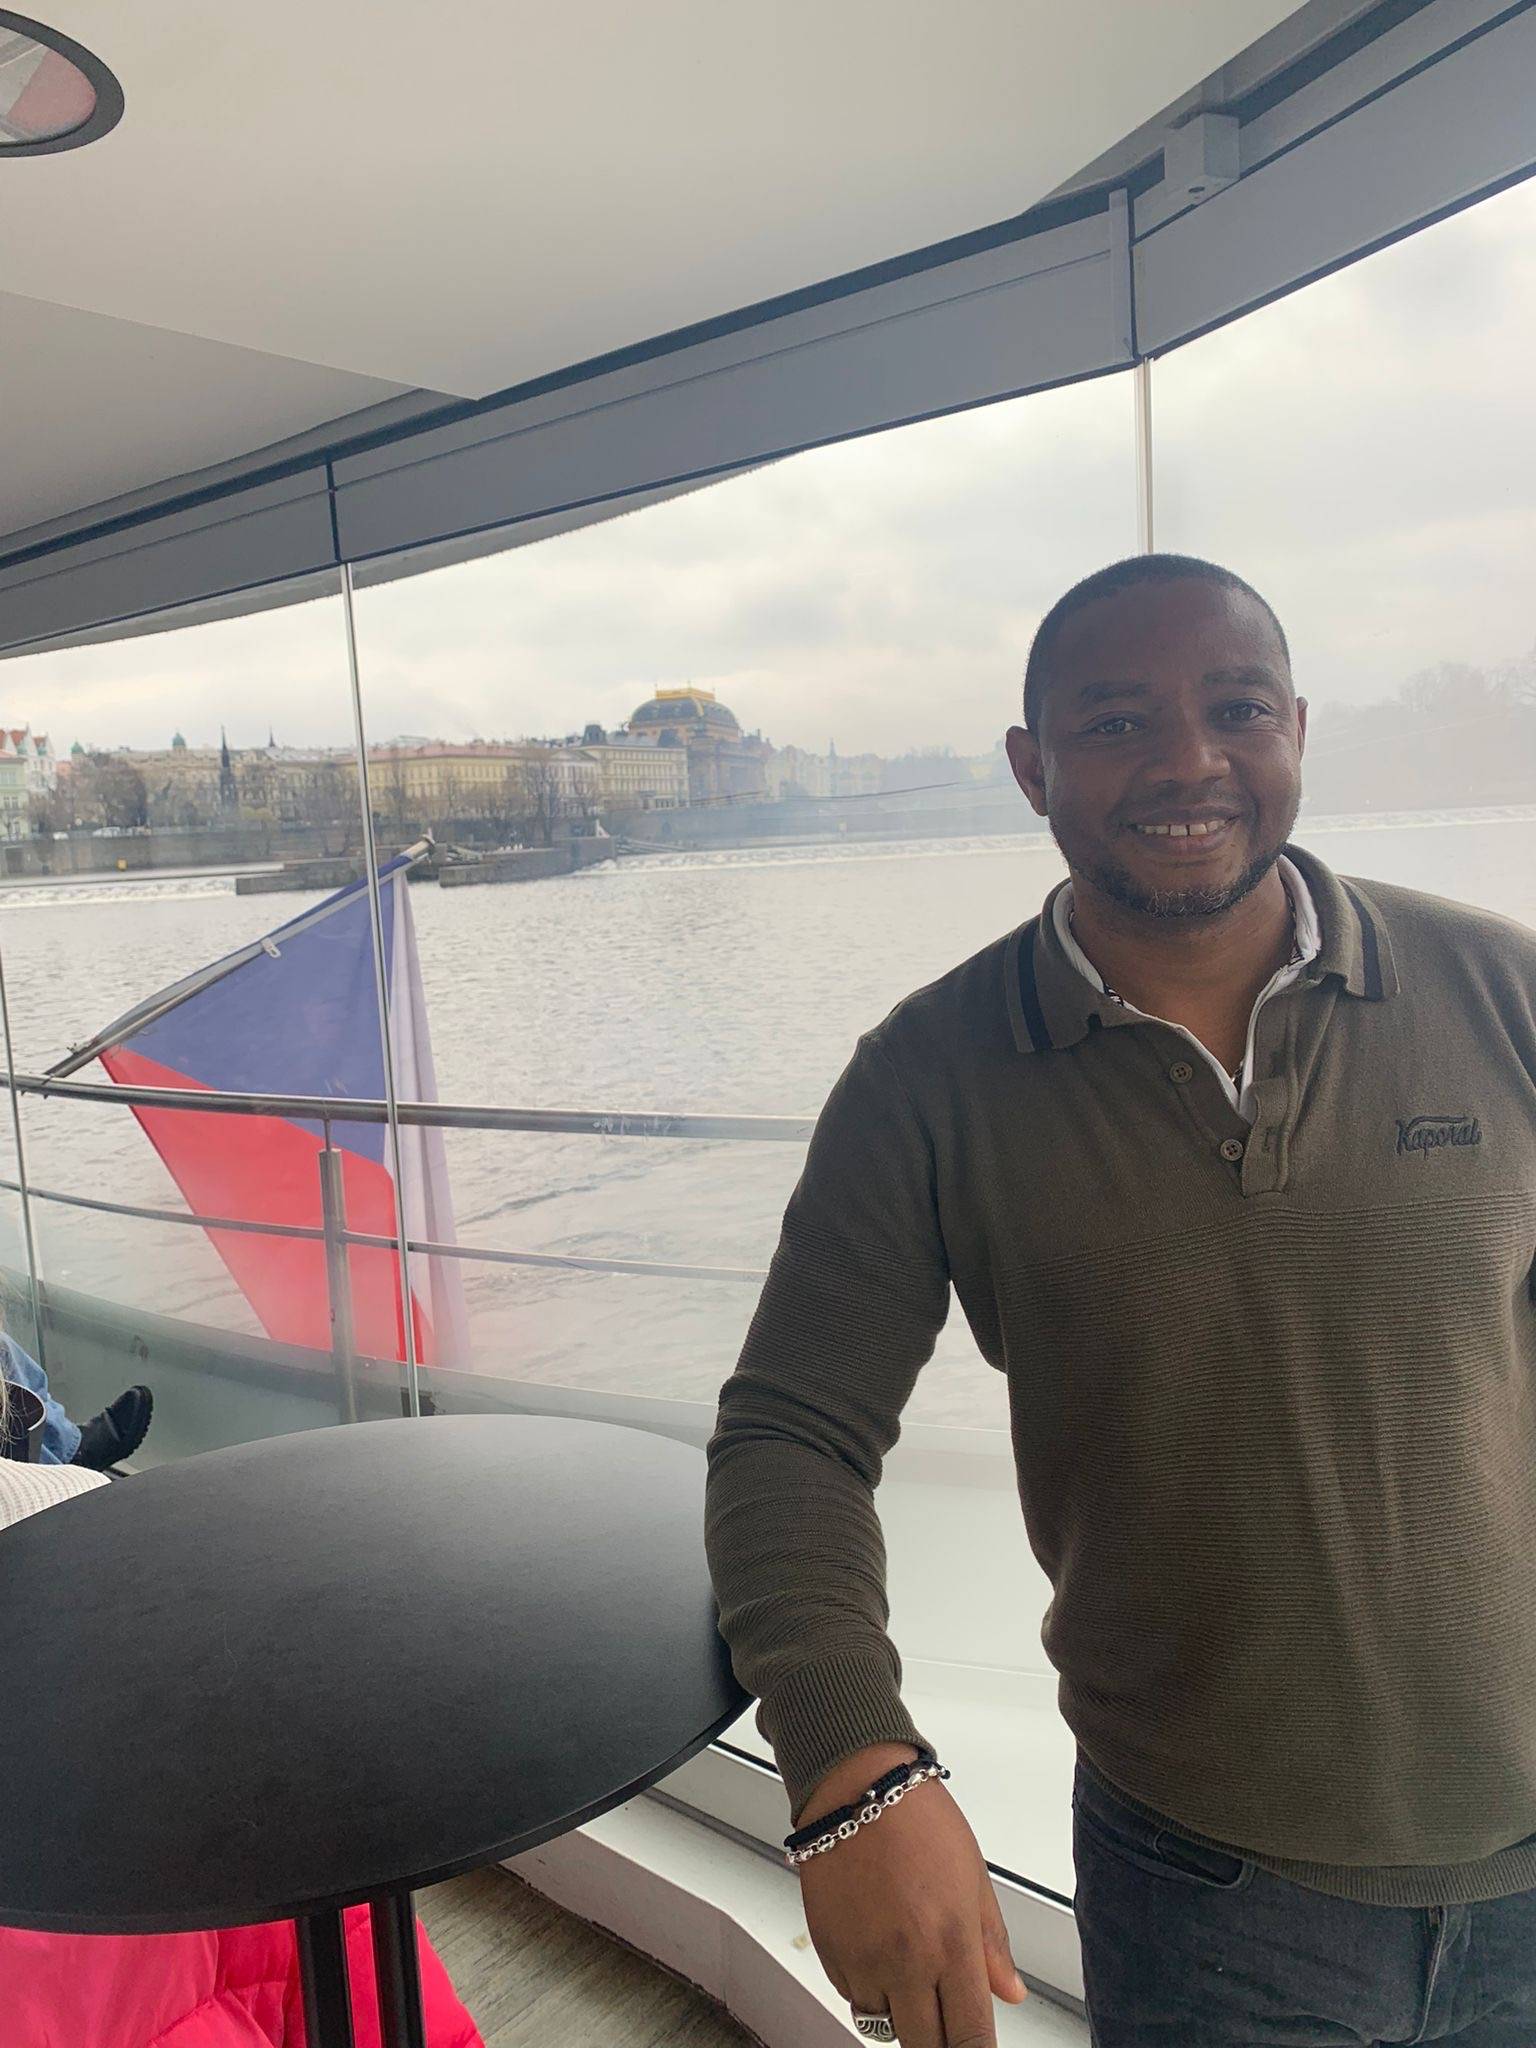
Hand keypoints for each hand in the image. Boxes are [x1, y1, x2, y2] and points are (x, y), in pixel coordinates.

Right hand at [794, 1744, 1027, 2045]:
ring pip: (883, 2025)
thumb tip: (1010, 1992)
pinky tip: (877, 1948)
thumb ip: (992, 1944)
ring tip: (907, 1968)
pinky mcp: (829, 1951)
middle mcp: (906, 1961)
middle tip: (944, 2019)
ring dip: (900, 2012)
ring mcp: (863, 1960)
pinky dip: (867, 1988)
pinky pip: (851, 1995)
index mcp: (951, 1942)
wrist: (855, 1785)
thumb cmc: (917, 1817)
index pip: (969, 2037)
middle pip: (924, 2046)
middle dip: (938, 2041)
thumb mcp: (973, 1876)